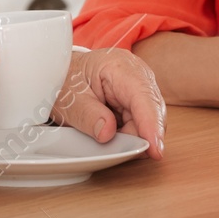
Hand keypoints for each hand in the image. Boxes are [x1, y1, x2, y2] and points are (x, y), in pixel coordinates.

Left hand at [49, 48, 165, 158]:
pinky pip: (141, 122)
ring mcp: (140, 87)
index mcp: (120, 66)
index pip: (143, 97)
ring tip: (104, 132)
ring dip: (131, 135)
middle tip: (114, 148)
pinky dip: (129, 132)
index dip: (151, 125)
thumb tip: (108, 134)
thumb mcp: (69, 100)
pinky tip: (112, 132)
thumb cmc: (66, 81)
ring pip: (148, 121)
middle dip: (138, 135)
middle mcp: (137, 74)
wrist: (63, 74)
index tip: (155, 150)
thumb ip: (87, 117)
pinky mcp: (139, 99)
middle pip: (151, 112)